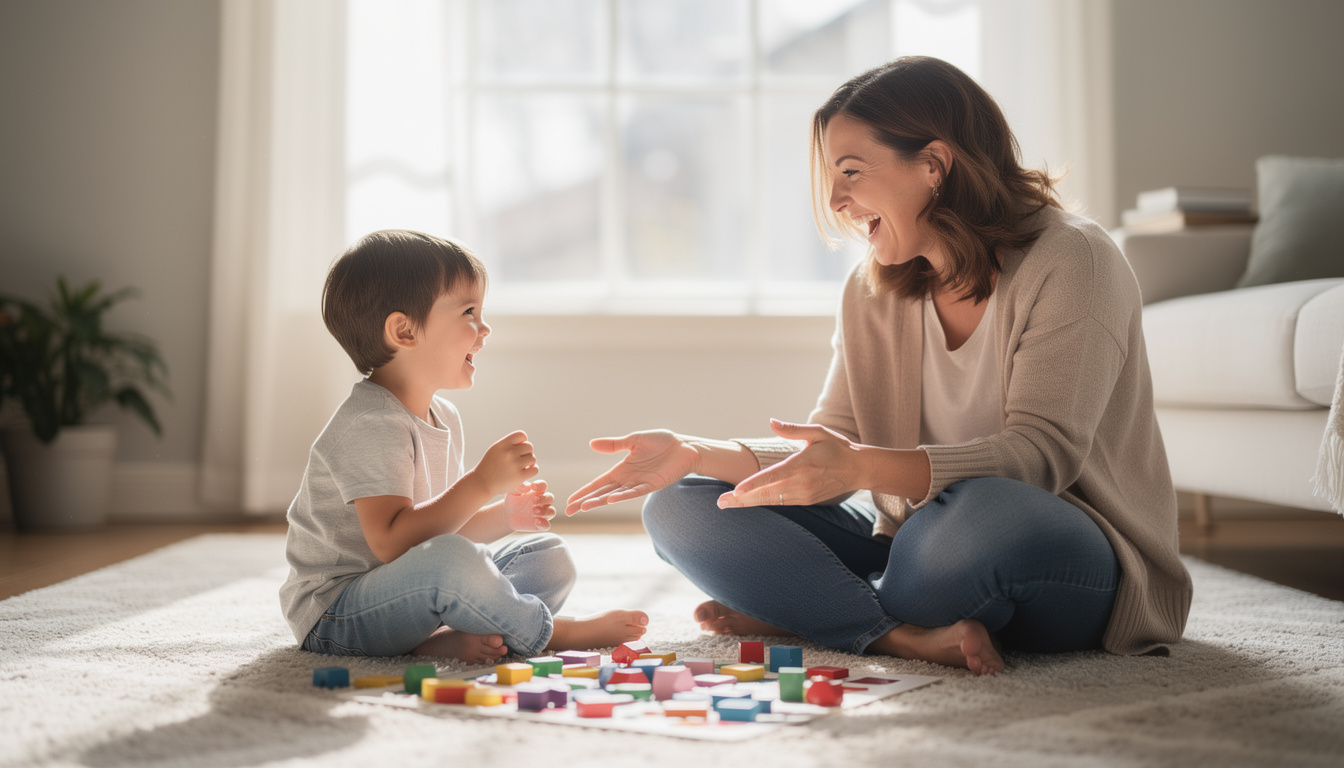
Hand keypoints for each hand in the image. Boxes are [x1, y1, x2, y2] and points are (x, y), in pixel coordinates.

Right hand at [471, 430, 539, 496]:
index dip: (522, 441)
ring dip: (529, 462)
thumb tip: (525, 441)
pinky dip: (532, 470)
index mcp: (502, 444)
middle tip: (520, 459)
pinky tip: (526, 472)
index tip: (517, 449)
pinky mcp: (519, 476)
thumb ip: (509, 444)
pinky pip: (535, 469)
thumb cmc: (490, 466)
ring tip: (521, 466)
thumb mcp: (495, 450)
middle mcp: (509, 453)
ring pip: (532, 458)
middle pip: (529, 446)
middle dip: (526, 453)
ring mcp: (514, 464)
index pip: (522, 435)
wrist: (482, 483)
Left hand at [505, 480, 555, 531]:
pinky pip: (547, 525)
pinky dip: (544, 524)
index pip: (543, 485)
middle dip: (543, 499)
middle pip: (550, 498)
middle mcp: (542, 502)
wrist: (507, 516)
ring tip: (533, 511)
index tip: (533, 486)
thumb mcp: (512, 492)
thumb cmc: (512, 501)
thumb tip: (528, 486)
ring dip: (544, 511)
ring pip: (551, 512)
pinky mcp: (540, 524)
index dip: (540, 485)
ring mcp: (543, 513)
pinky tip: (536, 522)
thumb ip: (519, 487)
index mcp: (537, 491)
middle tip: (533, 501)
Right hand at [565, 430, 698, 514]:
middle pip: (601, 493)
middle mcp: (627, 480)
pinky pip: (634, 492)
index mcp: (621, 470)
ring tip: (584, 507)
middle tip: (568, 511)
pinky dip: (622, 496)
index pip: (597, 483)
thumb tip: (591, 444)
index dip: (583, 492)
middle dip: (585, 501)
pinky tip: (610, 500)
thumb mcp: (633, 440)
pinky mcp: (652, 485)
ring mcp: (639, 484)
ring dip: (599, 501)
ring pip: (614, 496)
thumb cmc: (661, 443)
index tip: (569, 502)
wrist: (684, 446)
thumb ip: (614, 445)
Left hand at [717, 419, 861, 508]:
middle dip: (742, 499)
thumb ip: (794, 429)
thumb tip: (771, 421)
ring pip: (771, 500)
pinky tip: (747, 502)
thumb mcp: (818, 432)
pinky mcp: (806, 500)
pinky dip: (763, 502)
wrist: (858, 469)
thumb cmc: (836, 447)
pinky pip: (781, 502)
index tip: (736, 491)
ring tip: (727, 504)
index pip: (773, 477)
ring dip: (749, 503)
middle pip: (767, 494)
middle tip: (720, 503)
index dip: (753, 485)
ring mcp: (804, 495)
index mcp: (802, 464)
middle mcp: (802, 483)